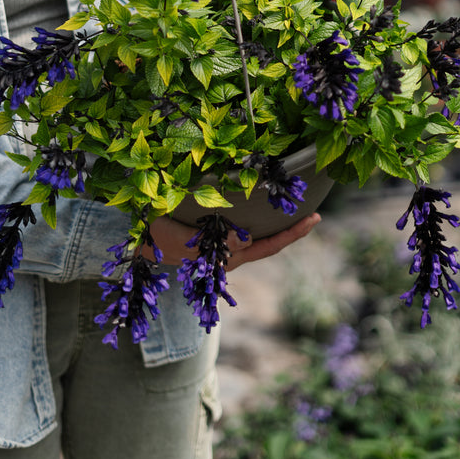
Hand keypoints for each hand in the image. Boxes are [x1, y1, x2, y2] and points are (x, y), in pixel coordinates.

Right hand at [146, 213, 320, 267]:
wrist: (143, 244)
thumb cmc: (159, 240)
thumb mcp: (179, 240)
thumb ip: (210, 243)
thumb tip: (244, 237)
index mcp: (229, 258)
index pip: (268, 246)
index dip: (292, 235)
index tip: (314, 218)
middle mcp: (234, 253)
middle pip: (271, 242)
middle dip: (294, 229)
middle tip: (316, 212)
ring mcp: (228, 246)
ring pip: (261, 235)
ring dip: (279, 222)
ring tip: (296, 203)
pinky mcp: (220, 236)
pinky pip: (247, 228)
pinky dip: (262, 217)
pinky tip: (266, 201)